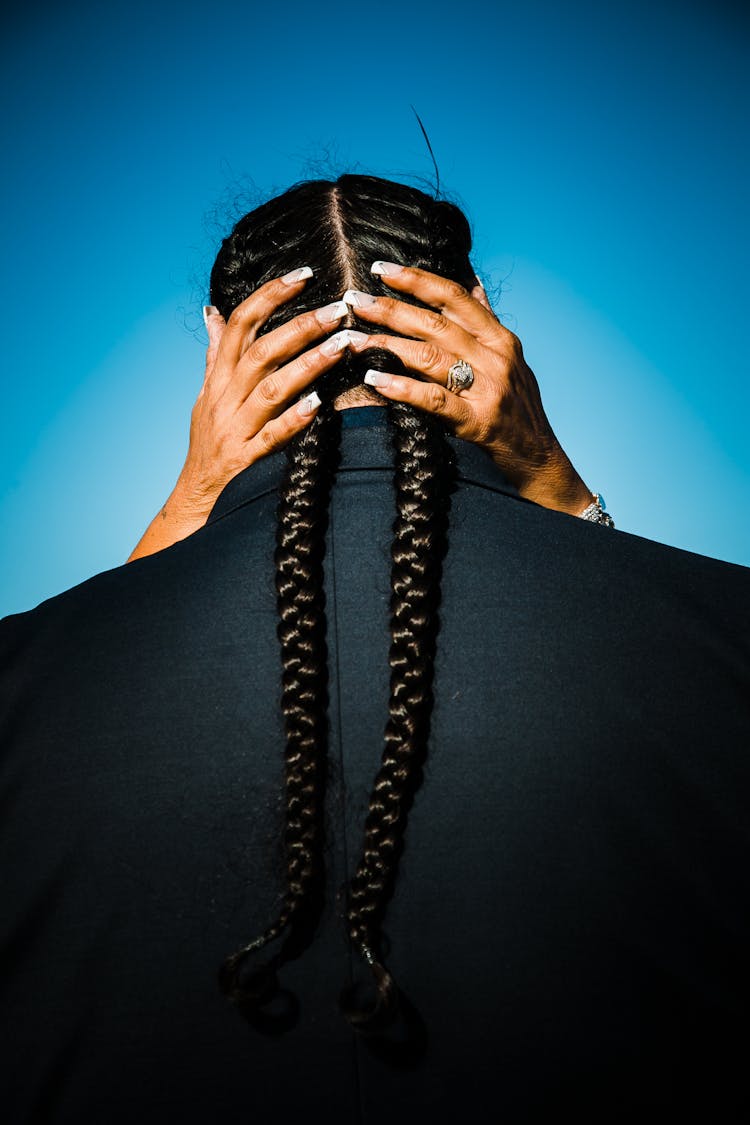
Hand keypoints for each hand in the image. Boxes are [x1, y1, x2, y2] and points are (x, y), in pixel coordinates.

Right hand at [128, 269, 349, 560]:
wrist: (196, 499)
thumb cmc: (208, 444)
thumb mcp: (206, 395)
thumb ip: (216, 354)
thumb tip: (213, 311)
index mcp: (218, 378)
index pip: (241, 324)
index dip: (269, 296)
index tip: (302, 275)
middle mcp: (224, 398)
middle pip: (261, 352)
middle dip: (300, 326)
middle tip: (337, 309)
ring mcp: (235, 429)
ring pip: (271, 389)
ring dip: (308, 365)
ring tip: (342, 345)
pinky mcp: (246, 460)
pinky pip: (271, 437)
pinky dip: (293, 419)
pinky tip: (318, 405)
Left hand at [344, 263, 592, 515]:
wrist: (541, 459)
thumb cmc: (519, 410)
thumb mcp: (511, 359)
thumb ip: (487, 323)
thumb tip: (472, 284)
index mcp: (500, 338)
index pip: (454, 297)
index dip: (417, 280)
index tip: (382, 268)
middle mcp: (495, 357)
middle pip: (435, 323)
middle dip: (390, 309)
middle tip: (355, 301)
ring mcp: (488, 389)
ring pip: (430, 356)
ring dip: (387, 345)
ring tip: (354, 340)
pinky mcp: (478, 422)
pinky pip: (434, 400)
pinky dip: (402, 388)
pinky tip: (375, 380)